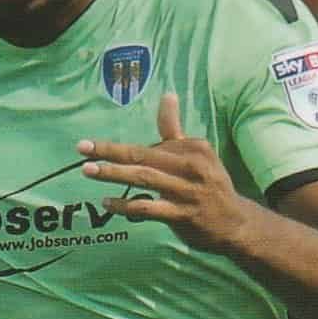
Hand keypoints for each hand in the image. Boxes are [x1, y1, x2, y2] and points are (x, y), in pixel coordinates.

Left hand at [77, 91, 247, 252]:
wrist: (235, 223)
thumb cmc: (209, 185)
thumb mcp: (197, 154)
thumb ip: (175, 129)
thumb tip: (167, 94)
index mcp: (193, 148)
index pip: (150, 145)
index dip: (118, 148)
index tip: (90, 146)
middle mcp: (191, 166)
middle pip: (143, 155)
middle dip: (110, 151)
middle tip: (82, 148)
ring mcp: (187, 191)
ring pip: (144, 178)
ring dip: (113, 174)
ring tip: (88, 171)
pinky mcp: (183, 215)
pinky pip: (148, 208)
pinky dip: (126, 205)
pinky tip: (107, 203)